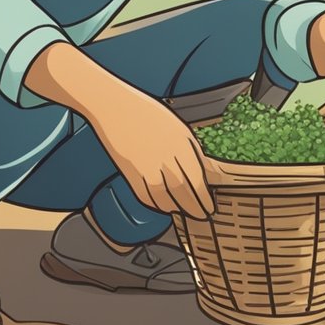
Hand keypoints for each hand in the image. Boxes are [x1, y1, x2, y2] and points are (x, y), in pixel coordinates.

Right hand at [86, 89, 215, 219]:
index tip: (209, 208)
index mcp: (181, 146)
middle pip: (183, 194)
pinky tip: (164, 204)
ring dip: (176, 208)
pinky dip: (157, 205)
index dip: (204, 199)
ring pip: (165, 201)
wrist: (115, 109)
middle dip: (194, 209)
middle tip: (200, 215)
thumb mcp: (180, 129)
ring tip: (183, 210)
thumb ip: (194, 153)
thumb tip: (208, 173)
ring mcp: (147, 169)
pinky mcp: (131, 176)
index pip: (197, 182)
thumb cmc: (148, 115)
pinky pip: (147, 198)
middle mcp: (165, 160)